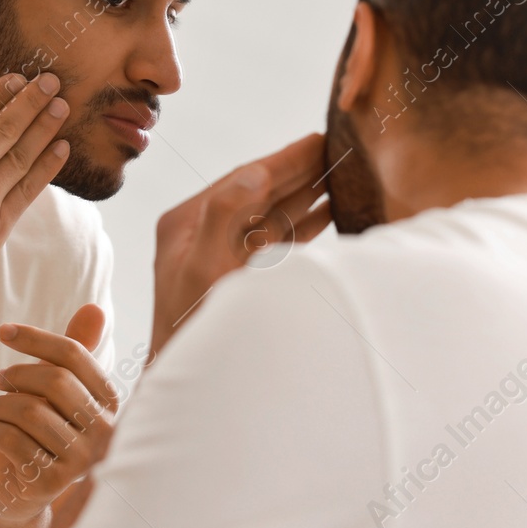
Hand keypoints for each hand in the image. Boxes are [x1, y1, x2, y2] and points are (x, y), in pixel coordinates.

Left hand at [0, 305, 118, 527]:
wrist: (23, 493)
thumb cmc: (42, 431)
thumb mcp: (56, 391)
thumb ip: (74, 352)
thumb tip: (95, 309)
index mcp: (109, 402)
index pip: (74, 354)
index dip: (35, 337)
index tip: (2, 331)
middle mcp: (104, 432)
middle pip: (55, 381)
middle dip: (17, 375)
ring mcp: (82, 461)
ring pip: (30, 411)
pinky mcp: (54, 484)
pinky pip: (13, 440)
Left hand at [149, 133, 329, 358]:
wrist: (191, 389)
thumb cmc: (191, 330)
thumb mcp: (204, 268)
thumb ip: (225, 214)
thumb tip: (256, 172)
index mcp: (186, 222)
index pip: (242, 179)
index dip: (282, 159)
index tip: (317, 138)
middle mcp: (203, 233)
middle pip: (260, 192)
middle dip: (299, 171)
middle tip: (336, 147)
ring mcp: (224, 255)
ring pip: (273, 214)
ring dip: (307, 194)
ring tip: (340, 173)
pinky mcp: (242, 276)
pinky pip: (279, 240)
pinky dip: (306, 224)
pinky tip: (329, 212)